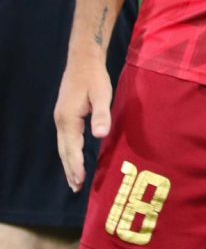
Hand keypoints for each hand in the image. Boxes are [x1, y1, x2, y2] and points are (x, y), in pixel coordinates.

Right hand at [54, 56, 112, 191]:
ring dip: (68, 163)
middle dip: (70, 170)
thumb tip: (100, 135)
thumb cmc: (94, 77)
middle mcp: (61, 121)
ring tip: (74, 179)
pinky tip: (74, 156)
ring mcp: (61, 118)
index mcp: (68, 119)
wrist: (83, 60)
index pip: (72, 149)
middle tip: (76, 188)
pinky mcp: (65, 114)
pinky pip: (66, 139)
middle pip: (64, 151)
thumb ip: (102, 115)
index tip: (80, 182)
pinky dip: (69, 152)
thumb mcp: (102, 94)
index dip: (76, 166)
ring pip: (63, 146)